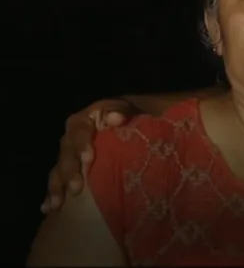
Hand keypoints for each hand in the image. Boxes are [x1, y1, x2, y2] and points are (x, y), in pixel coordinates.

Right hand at [41, 98, 139, 213]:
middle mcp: (69, 139)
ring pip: (57, 171)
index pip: (79, 133)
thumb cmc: (122, 116)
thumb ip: (119, 111)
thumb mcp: (123, 109)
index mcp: (80, 123)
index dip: (82, 146)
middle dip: (69, 172)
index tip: (89, 159)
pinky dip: (51, 195)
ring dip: (56, 188)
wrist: (120, 123)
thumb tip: (116, 118)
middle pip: (65, 155)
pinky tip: (47, 208)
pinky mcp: (67, 170)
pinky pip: (56, 182)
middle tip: (76, 188)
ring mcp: (67, 156)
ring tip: (57, 204)